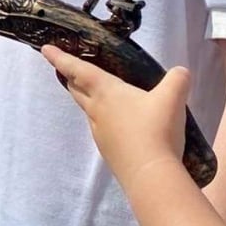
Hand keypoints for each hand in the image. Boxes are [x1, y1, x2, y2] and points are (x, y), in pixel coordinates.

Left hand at [43, 46, 190, 186]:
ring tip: (99, 96)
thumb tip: (180, 73)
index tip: (45, 49)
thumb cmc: (156, 129)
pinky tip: (121, 126)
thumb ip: (177, 79)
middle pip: (77, 90)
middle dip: (70, 77)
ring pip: (89, 111)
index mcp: (106, 93)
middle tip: (66, 69)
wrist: (151, 176)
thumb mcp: (173, 97)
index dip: (61, 58)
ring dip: (88, 100)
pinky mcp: (109, 152)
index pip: (78, 70)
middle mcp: (97, 112)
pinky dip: (105, 121)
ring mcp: (100, 134)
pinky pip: (102, 130)